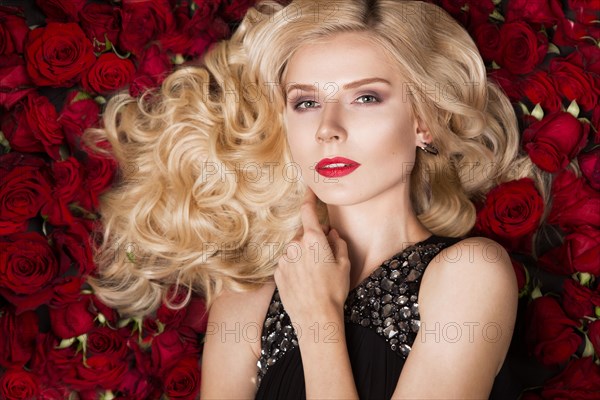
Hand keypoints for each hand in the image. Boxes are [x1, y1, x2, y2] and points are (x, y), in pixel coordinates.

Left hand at [274, 187, 350, 325]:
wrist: (315, 317)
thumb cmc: (334, 290)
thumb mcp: (344, 264)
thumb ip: (338, 242)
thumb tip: (331, 233)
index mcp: (313, 239)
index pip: (308, 211)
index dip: (309, 198)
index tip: (310, 189)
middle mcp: (295, 245)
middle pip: (304, 235)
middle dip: (313, 241)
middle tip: (324, 260)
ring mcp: (284, 259)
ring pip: (295, 250)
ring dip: (303, 256)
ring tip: (315, 277)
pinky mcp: (277, 272)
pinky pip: (288, 263)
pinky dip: (295, 268)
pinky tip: (305, 283)